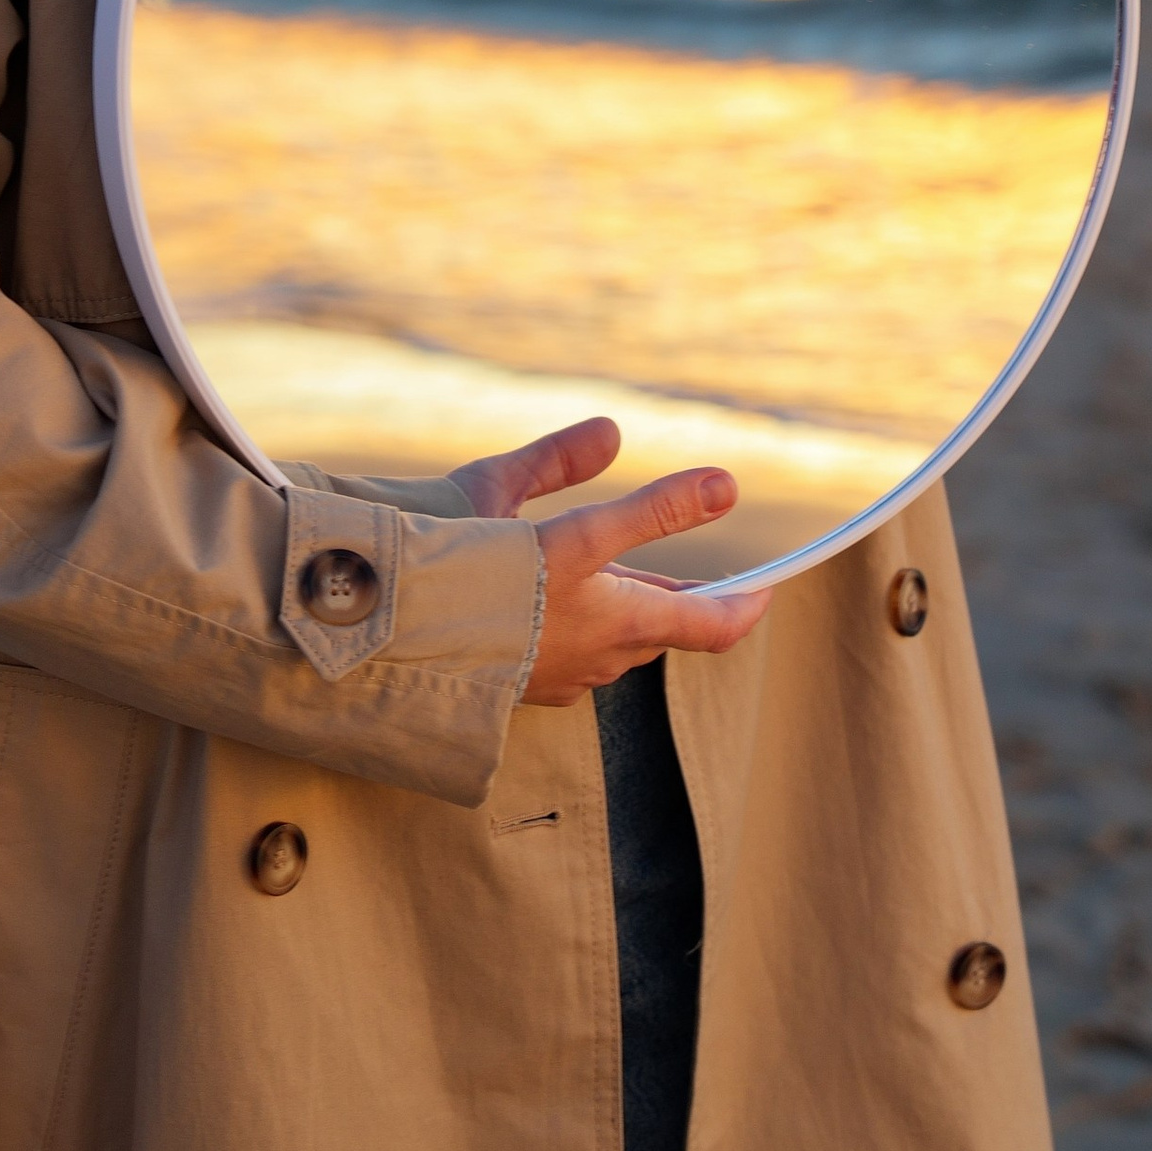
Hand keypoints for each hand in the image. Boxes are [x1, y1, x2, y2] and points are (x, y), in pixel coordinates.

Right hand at [447, 416, 771, 705]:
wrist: (382, 637)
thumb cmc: (461, 569)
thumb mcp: (543, 513)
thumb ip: (605, 482)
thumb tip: (681, 463)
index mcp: (618, 616)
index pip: (713, 626)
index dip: (747, 606)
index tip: (769, 588)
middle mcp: (598, 658)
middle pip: (659, 629)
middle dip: (676, 600)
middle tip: (697, 573)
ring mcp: (559, 678)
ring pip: (613, 642)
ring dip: (623, 611)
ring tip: (615, 572)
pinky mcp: (519, 688)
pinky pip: (571, 655)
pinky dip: (579, 626)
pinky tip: (546, 599)